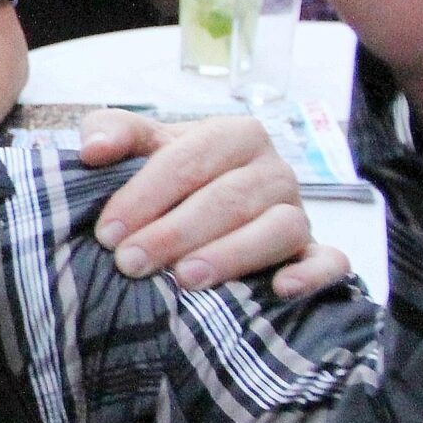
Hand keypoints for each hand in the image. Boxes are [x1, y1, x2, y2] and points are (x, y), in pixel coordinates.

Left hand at [79, 110, 348, 296]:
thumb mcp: (139, 146)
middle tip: (131, 262)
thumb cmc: (169, 176)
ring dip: (232, 254)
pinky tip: (281, 289)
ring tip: (185, 278)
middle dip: (175, 232)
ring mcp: (299, 212)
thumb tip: (93, 150)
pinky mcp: (313, 251)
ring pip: (278, 228)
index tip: (108, 232)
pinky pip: (329, 260)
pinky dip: (312, 273)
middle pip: (230, 197)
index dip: (146, 194)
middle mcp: (274, 170)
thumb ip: (111, 132)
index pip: (191, 158)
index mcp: (234, 135)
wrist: (203, 206)